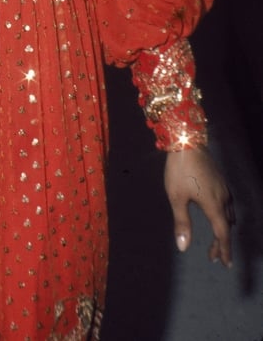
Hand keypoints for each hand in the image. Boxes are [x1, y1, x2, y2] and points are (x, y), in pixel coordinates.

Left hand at [164, 146, 234, 266]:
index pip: (222, 234)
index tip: (225, 264)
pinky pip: (227, 204)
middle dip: (221, 243)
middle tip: (214, 257)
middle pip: (226, 226)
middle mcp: (223, 198)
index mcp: (213, 205)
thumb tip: (184, 247)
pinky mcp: (220, 180)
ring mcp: (223, 188)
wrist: (187, 141)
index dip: (223, 250)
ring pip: (228, 214)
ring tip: (216, 239)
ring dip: (223, 229)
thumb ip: (182, 223)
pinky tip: (218, 213)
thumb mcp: (176, 198)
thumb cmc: (179, 170)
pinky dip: (224, 216)